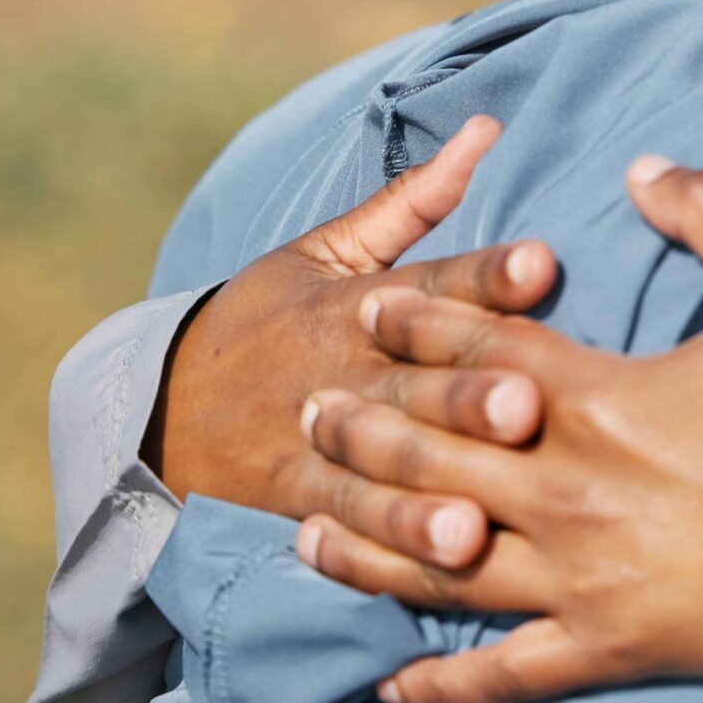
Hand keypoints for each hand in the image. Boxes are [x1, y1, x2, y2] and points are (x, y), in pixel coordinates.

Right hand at [152, 116, 560, 564]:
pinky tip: (431, 573)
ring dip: (426, 498)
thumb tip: (487, 128)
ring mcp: (314, 444)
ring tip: (475, 524)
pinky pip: (344, 531)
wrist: (158, 411)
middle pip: (413, 383)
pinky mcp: (296, 502)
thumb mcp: (327, 250)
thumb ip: (414, 199)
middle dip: (467, 396)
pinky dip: (382, 551)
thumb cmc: (271, 320)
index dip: (486, 274)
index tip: (544, 264)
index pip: (430, 283)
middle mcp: (339, 373)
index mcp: (354, 302)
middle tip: (526, 408)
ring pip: (378, 470)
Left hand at [293, 158, 702, 702]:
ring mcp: (579, 577)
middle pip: (429, 454)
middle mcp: (566, 489)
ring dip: (363, 543)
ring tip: (308, 527)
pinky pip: (501, 673)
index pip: (477, 352)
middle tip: (307, 413)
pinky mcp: (609, 646)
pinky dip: (441, 682)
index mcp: (599, 399)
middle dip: (360, 428)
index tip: (368, 309)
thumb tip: (642, 169)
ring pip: (438, 561)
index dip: (417, 323)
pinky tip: (394, 684)